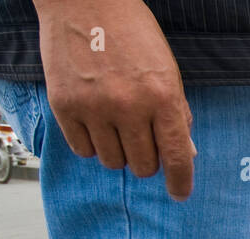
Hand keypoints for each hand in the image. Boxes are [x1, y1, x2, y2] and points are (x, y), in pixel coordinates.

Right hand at [34, 0, 195, 199]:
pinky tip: (95, 122)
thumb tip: (185, 155)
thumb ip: (176, 113)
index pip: (176, 157)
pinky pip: (83, 150)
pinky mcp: (64, 106)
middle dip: (147, 160)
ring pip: (113, 162)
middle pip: (143, 167)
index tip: (180, 194)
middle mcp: (129, 106)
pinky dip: (92, 144)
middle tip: (141, 137)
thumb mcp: (166, 70)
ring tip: (117, 124)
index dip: (180, 183)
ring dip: (119, 152)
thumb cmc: (131, 33)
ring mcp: (94, 107)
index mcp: (162, 97)